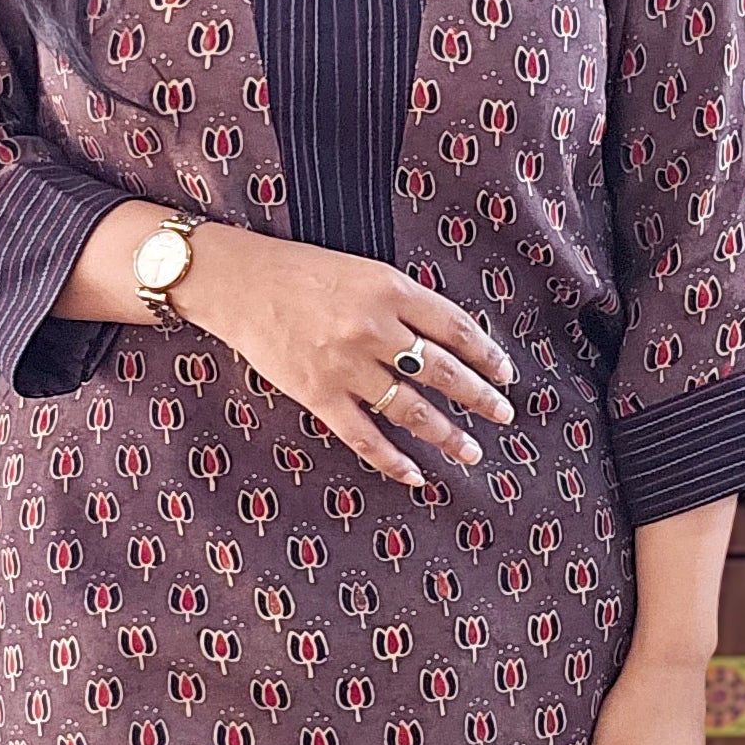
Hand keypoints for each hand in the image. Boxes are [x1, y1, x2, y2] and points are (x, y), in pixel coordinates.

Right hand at [179, 225, 514, 488]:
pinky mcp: (317, 394)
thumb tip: (448, 339)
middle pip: (443, 372)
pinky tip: (416, 475)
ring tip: (472, 451)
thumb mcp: (363, 270)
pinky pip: (364, 436)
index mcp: (390, 290)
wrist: (238, 281)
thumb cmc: (300, 270)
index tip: (505, 374)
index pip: (455, 329)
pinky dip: (392, 460)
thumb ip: (403, 300)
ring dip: (447, 434)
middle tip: (504, 414)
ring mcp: (345, 365)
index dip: (486, 355)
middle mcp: (374, 328)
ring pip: (411, 409)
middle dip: (480, 398)